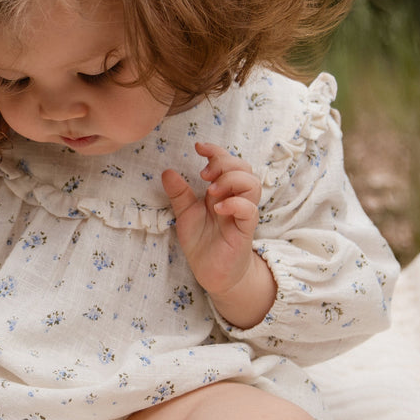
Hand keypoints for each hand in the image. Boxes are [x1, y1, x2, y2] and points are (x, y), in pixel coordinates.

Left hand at [162, 142, 261, 299]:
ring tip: (211, 191)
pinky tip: (218, 208)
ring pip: (252, 184)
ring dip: (231, 180)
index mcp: (221, 191)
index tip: (198, 147)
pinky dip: (235, 204)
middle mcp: (235, 198)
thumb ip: (179, 194)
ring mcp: (242, 213)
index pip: (228, 162)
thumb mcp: (185, 214)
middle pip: (244, 167)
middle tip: (204, 174)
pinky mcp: (245, 230)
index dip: (216, 151)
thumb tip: (167, 171)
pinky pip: (249, 210)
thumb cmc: (202, 242)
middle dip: (224, 162)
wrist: (212, 272)